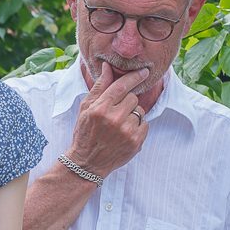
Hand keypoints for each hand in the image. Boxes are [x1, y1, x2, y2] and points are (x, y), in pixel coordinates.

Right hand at [66, 62, 150, 178]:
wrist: (87, 163)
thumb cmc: (85, 133)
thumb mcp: (86, 108)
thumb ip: (99, 87)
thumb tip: (107, 66)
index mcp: (100, 108)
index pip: (122, 86)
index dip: (134, 77)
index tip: (144, 71)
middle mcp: (114, 119)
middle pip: (133, 98)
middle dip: (126, 103)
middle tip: (116, 113)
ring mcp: (126, 131)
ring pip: (140, 111)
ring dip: (132, 115)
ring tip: (119, 126)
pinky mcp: (135, 142)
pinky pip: (145, 125)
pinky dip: (137, 128)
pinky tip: (125, 134)